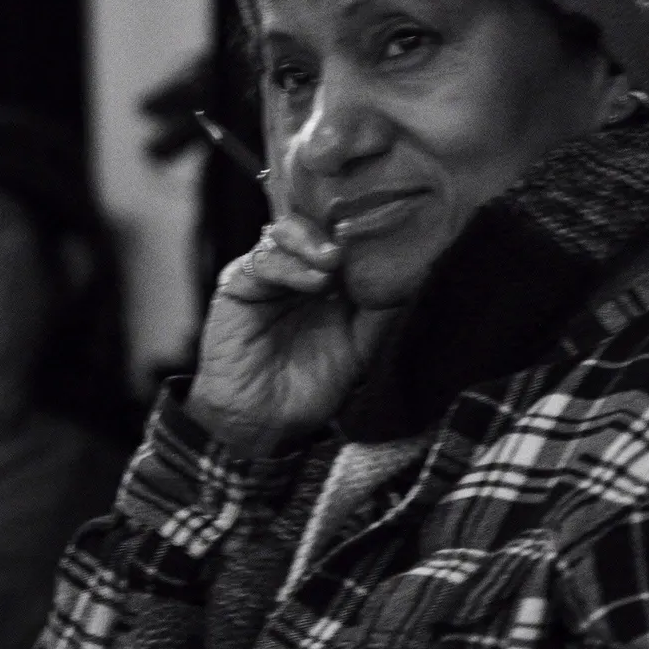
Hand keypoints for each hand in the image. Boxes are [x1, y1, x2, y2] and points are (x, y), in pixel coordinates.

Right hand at [189, 214, 403, 454]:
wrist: (262, 421)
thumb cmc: (309, 388)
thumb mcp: (358, 351)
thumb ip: (378, 316)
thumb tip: (409, 280)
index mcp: (328, 283)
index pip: (344, 241)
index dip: (363, 234)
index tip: (389, 232)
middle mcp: (297, 271)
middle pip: (316, 228)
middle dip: (336, 231)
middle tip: (356, 245)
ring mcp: (268, 274)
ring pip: (287, 234)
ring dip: (313, 243)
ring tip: (334, 261)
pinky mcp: (238, 283)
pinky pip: (261, 261)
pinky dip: (289, 266)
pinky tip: (314, 281)